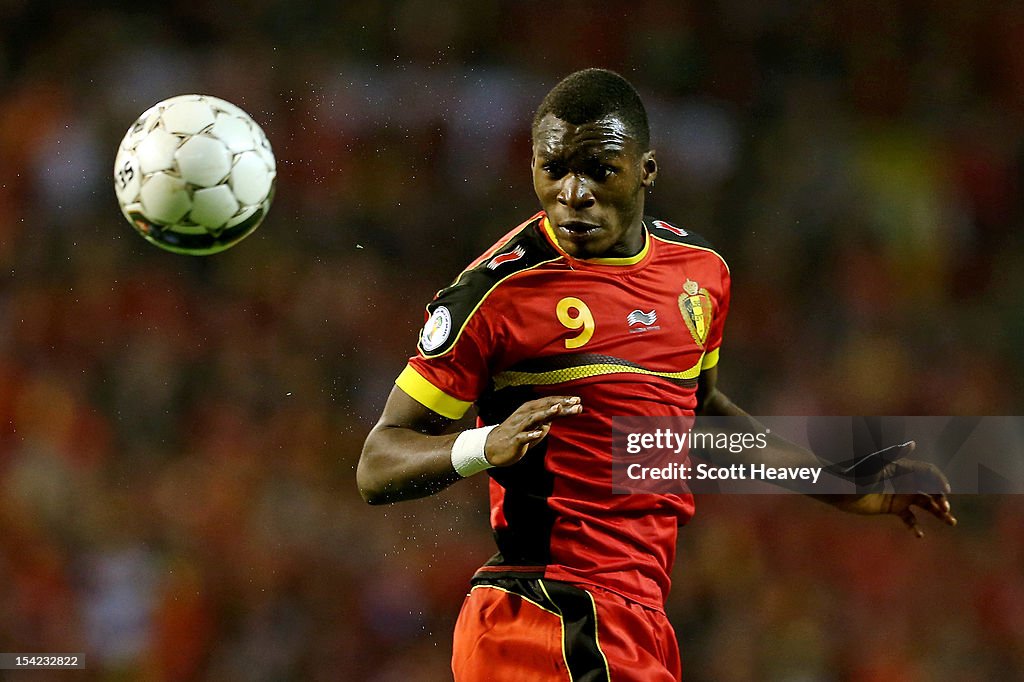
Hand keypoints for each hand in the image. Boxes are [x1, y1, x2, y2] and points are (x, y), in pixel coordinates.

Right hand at [484, 396, 581, 466]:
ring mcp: (519, 427)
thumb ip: (547, 420)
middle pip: (544, 407)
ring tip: (557, 409)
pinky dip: (531, 434)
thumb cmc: (516, 435)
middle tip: (575, 401)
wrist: (492, 448)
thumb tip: (560, 415)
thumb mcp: (534, 426)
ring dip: (545, 413)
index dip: (563, 401)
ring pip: (533, 418)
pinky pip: (523, 436)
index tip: (578, 400)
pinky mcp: (514, 439)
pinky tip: (539, 433)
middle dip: (559, 404)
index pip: (548, 403)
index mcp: (530, 411)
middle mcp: (525, 415)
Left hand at [824, 441, 957, 537]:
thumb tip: (912, 443)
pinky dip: (915, 525)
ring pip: (926, 504)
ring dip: (939, 512)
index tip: (946, 493)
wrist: (837, 488)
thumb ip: (892, 454)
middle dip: (942, 498)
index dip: (939, 481)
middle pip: (931, 489)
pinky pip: (909, 517)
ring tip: (951, 522)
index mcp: (903, 468)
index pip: (928, 473)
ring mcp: (899, 495)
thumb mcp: (873, 464)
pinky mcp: (892, 507)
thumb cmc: (853, 473)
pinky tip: (919, 535)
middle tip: (946, 510)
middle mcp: (904, 481)